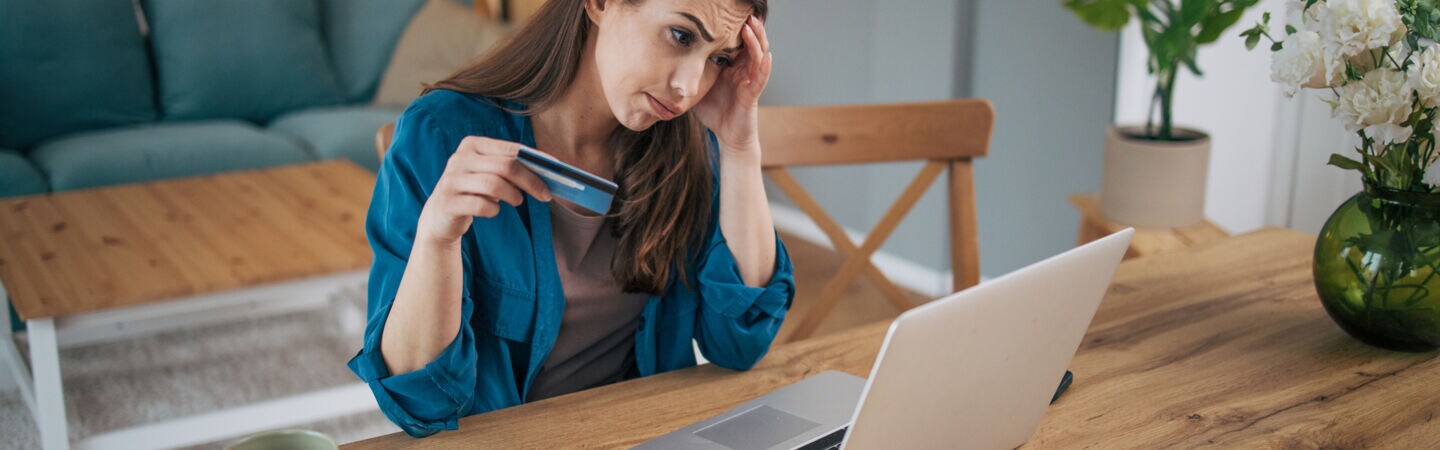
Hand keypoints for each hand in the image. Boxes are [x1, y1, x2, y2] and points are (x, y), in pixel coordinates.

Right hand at [416, 136, 552, 245]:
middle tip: (545, 195)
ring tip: (517, 201)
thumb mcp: (491, 174)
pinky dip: (493, 210)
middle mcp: (459, 158)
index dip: (536, 162)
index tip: (555, 174)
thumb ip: (513, 167)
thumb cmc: (474, 191)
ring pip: (494, 185)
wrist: (440, 215)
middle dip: (530, 181)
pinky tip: (493, 211)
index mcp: (473, 145)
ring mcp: (451, 180)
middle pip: (505, 167)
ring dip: (513, 195)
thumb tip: (548, 168)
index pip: (511, 150)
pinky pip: (480, 205)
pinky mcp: (447, 201)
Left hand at [693, 15, 771, 153]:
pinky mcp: (753, 94)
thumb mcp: (696, 88)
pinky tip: (766, 56)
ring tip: (752, 26)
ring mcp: (750, 81)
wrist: (727, 137)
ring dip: (756, 40)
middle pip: (751, 43)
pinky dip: (765, 66)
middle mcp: (743, 70)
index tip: (727, 14)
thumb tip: (664, 65)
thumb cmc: (714, 113)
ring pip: (759, 55)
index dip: (735, 28)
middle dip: (750, 27)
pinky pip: (761, 77)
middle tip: (745, 13)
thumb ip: (687, 76)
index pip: (736, 42)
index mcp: (731, 67)